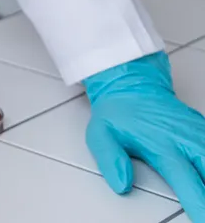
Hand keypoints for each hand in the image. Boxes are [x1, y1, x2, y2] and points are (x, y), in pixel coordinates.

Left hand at [84, 52, 204, 218]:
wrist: (131, 84)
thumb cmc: (118, 112)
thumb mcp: (100, 133)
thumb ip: (110, 159)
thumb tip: (121, 184)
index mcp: (163, 146)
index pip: (188, 181)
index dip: (199, 204)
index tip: (202, 218)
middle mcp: (186, 141)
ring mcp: (199, 134)